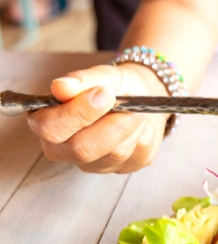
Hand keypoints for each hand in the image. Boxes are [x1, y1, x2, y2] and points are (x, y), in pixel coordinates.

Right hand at [27, 64, 169, 173]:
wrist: (140, 97)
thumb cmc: (113, 86)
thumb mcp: (101, 75)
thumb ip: (82, 80)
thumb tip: (61, 86)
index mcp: (47, 123)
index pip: (50, 128)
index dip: (78, 113)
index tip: (105, 93)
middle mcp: (64, 150)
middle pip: (81, 149)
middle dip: (111, 125)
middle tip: (129, 105)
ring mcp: (93, 164)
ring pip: (114, 154)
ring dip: (131, 127)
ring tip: (136, 109)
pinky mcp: (121, 169)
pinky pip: (137, 155)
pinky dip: (144, 134)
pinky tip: (140, 123)